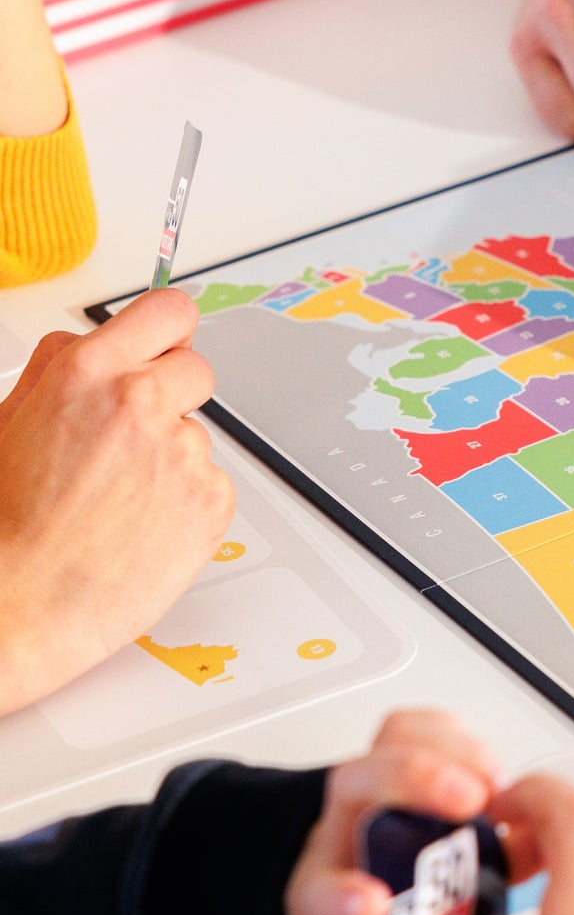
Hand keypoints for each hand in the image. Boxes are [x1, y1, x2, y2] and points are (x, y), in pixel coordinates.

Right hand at [0, 288, 233, 708]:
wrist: (22, 603)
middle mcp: (143, 404)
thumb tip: (90, 345)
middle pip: (196, 369)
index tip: (167, 342)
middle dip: (171, 394)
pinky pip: (210, 484)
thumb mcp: (9, 421)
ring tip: (117, 501)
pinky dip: (185, 502)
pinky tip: (140, 527)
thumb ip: (59, 373)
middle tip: (133, 438)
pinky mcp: (212, 500)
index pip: (168, 311)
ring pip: (196, 435)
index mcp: (89, 373)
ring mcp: (184, 453)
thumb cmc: (7, 525)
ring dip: (169, 458)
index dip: (169, 329)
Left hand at [286, 710, 507, 914]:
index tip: (374, 908)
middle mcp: (339, 839)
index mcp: (319, 907)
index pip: (317, 895)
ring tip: (493, 778)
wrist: (315, 899)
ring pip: (385, 745)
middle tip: (464, 800)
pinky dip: (455, 734)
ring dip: (444, 751)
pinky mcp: (394, 766)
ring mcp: (365, 795)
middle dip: (409, 784)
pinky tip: (491, 760)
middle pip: (354, 786)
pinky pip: (415, 727)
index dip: (343, 898)